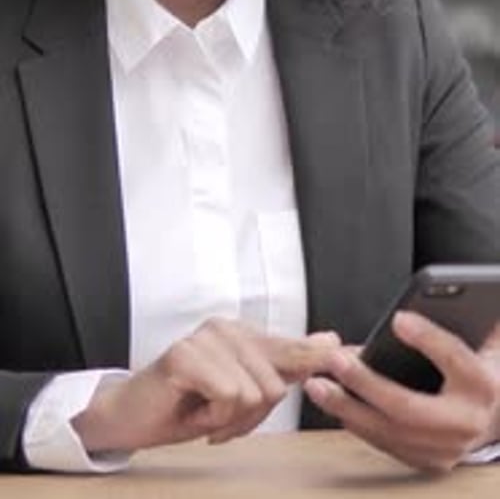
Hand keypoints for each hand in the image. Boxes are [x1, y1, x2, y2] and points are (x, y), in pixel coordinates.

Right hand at [73, 318, 339, 452]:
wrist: (128, 417)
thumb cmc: (184, 406)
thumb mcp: (240, 393)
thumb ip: (283, 364)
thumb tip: (330, 342)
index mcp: (243, 335)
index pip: (291, 349)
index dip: (317, 359)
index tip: (345, 351)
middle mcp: (227, 328)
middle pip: (275, 384)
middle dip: (251, 416)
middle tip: (218, 417)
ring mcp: (206, 338)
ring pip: (254, 393)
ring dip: (229, 420)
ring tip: (202, 412)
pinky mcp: (186, 354)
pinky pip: (229, 396)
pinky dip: (213, 418)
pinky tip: (191, 409)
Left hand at [304, 312, 499, 471]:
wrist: (491, 415)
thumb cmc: (474, 369)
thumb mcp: (475, 339)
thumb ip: (456, 320)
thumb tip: (428, 298)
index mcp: (482, 383)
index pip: (455, 358)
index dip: (428, 338)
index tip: (398, 318)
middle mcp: (467, 423)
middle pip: (409, 408)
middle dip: (366, 385)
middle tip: (335, 360)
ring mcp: (446, 448)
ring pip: (390, 432)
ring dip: (348, 408)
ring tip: (318, 384)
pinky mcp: (428, 461)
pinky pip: (386, 444)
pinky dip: (356, 422)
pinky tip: (334, 403)